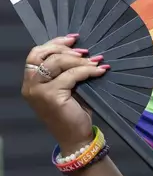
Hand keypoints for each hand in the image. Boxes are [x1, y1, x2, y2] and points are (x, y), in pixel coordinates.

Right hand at [20, 35, 108, 154]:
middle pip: (43, 54)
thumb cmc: (73, 112)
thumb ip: (67, 70)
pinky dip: (87, 70)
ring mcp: (38, 91)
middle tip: (85, 51)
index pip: (36, 54)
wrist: (76, 137)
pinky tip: (100, 71)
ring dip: (79, 60)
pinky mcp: (51, 96)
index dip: (54, 43)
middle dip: (65, 49)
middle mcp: (30, 85)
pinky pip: (71, 75)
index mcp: (31, 81)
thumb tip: (83, 50)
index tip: (74, 39)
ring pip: (57, 63)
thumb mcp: (68, 87)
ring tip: (95, 61)